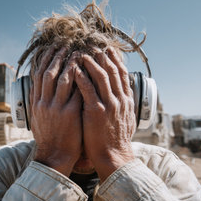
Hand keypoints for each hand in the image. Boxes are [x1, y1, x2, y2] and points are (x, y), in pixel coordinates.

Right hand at [31, 47, 82, 176]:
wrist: (53, 157)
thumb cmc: (48, 138)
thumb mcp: (37, 118)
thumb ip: (38, 101)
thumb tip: (37, 86)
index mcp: (36, 103)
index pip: (38, 75)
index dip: (45, 59)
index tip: (51, 47)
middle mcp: (44, 103)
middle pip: (49, 73)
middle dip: (57, 56)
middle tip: (66, 44)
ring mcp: (56, 108)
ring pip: (62, 79)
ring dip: (70, 63)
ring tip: (78, 52)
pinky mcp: (69, 114)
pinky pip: (76, 91)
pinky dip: (82, 79)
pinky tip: (88, 70)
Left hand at [74, 47, 135, 180]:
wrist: (113, 157)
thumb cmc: (115, 140)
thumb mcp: (124, 118)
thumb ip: (122, 104)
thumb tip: (121, 93)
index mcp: (126, 100)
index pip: (122, 74)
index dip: (115, 59)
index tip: (108, 48)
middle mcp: (119, 99)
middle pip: (112, 70)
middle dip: (103, 55)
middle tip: (93, 44)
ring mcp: (109, 105)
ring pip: (101, 76)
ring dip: (91, 62)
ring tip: (82, 52)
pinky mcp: (96, 112)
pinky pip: (88, 90)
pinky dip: (81, 77)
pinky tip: (74, 69)